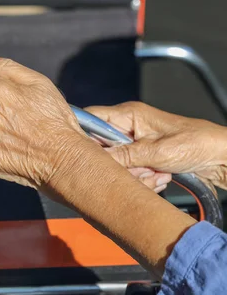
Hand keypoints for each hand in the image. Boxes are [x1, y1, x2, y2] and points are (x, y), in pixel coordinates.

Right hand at [86, 101, 226, 191]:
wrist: (221, 157)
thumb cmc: (197, 143)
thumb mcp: (157, 152)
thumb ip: (123, 156)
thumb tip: (94, 160)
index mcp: (128, 115)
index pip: (90, 118)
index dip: (82, 135)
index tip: (83, 154)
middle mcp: (127, 127)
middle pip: (101, 147)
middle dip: (117, 164)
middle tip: (138, 169)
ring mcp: (134, 143)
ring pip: (115, 163)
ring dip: (134, 175)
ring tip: (156, 174)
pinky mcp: (141, 157)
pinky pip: (129, 171)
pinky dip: (142, 179)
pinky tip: (159, 178)